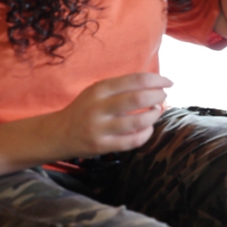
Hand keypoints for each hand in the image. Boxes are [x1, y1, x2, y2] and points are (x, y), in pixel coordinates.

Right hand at [43, 73, 171, 156]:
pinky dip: (146, 133)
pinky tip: (148, 128)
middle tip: (163, 96)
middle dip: (158, 96)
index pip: (136, 80)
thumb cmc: (86, 108)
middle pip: (139, 98)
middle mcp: (98, 107)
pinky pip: (132, 141)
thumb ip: (122, 87)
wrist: (59, 133)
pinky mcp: (102, 146)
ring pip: (138, 121)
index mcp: (99, 89)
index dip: (157, 80)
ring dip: (154, 115)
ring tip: (156, 111)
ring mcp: (99, 128)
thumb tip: (157, 85)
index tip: (168, 82)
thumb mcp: (98, 91)